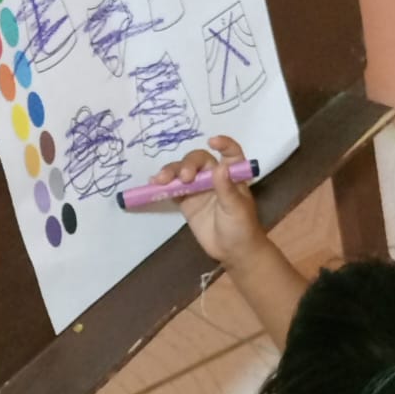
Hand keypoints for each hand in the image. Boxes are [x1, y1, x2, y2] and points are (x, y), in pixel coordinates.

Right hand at [152, 135, 264, 270]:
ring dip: (170, 172)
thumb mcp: (236, 208)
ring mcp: (197, 188)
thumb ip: (226, 188)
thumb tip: (219, 167)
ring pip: (181, 172)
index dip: (223, 144)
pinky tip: (153, 185)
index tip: (212, 142)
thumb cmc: (241, 227)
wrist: (231, 251)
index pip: (230, 153)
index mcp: (232, 174)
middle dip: (187, 164)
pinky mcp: (185, 200)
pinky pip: (172, 188)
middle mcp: (213, 176)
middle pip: (198, 160)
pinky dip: (162, 186)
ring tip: (160, 180)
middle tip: (183, 177)